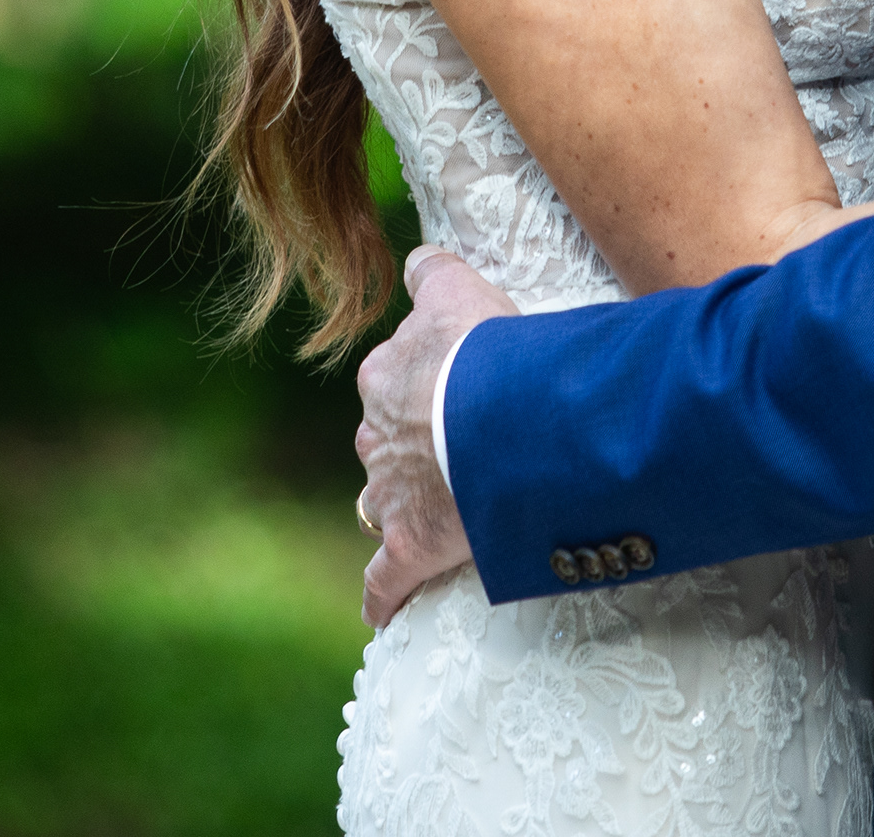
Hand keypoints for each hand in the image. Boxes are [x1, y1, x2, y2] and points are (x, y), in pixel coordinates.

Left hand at [351, 245, 512, 627]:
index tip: (450, 395)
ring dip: (400, 510)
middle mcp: (376, 434)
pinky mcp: (407, 550)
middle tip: (455, 456)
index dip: (424, 387)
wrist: (497, 422)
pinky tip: (382, 613)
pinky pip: (383, 583)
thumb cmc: (490, 352)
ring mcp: (388, 496)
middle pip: (383, 443)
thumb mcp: (462, 291)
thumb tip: (418, 260)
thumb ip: (435, 273)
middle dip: (408, 450)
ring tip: (435, 519)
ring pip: (381, 503)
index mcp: (387, 376)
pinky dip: (383, 598)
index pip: (392, 378)